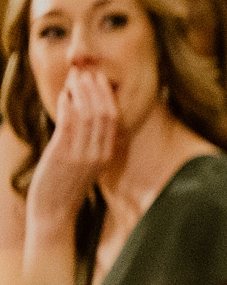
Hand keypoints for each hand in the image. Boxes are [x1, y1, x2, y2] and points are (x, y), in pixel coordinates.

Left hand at [26, 70, 117, 224]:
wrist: (54, 211)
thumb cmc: (67, 186)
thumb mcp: (88, 164)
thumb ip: (93, 143)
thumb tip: (87, 117)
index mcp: (108, 155)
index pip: (114, 118)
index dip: (107, 96)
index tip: (99, 80)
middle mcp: (99, 153)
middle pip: (104, 113)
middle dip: (96, 89)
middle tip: (87, 73)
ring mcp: (81, 154)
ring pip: (88, 114)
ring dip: (81, 92)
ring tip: (74, 79)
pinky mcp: (62, 155)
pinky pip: (69, 124)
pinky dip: (68, 105)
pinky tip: (64, 96)